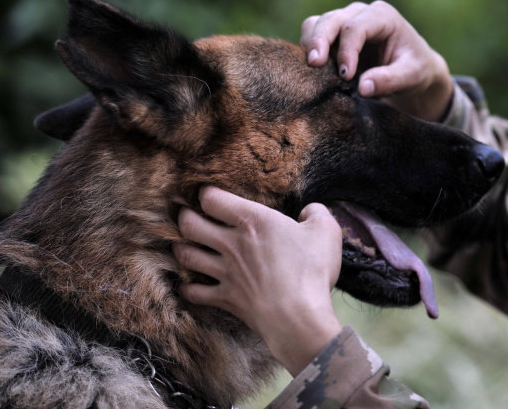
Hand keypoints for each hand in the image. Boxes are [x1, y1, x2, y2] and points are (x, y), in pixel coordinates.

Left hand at [174, 186, 342, 374]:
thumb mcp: (326, 231)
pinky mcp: (225, 298)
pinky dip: (187, 287)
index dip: (205, 192)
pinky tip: (188, 284)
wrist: (297, 316)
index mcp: (253, 221)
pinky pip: (194, 292)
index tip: (205, 191)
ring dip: (181, 248)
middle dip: (183, 216)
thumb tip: (309, 211)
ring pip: (187, 255)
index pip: (213, 199)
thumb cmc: (310, 270)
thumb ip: (317, 213)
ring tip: (182, 244)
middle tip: (184, 213)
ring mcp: (225, 272)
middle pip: (190, 225)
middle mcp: (232, 243)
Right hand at [301, 0, 453, 121]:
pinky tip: (314, 70)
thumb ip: (389, 80)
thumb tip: (362, 87)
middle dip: (320, 41)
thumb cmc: (414, 69)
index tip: (346, 76)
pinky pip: (312, 35)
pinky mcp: (333, 34)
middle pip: (331, 20)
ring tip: (313, 68)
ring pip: (316, 23)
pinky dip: (309, 50)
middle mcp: (360, 12)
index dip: (347, 50)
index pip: (356, 27)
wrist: (411, 69)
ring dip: (311, 44)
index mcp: (383, 16)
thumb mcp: (411, 76)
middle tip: (314, 65)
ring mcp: (344, 20)